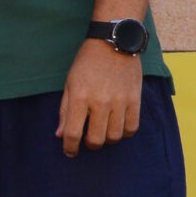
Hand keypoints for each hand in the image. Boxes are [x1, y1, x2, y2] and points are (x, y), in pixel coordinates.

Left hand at [57, 38, 143, 157]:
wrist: (113, 44)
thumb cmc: (86, 64)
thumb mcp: (69, 84)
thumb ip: (65, 111)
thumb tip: (60, 135)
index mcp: (80, 98)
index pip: (74, 133)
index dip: (70, 147)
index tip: (69, 152)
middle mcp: (100, 102)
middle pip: (97, 140)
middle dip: (90, 145)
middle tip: (88, 140)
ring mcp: (120, 102)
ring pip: (115, 137)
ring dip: (108, 140)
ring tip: (103, 132)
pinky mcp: (135, 100)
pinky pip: (132, 127)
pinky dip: (124, 133)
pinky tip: (117, 127)